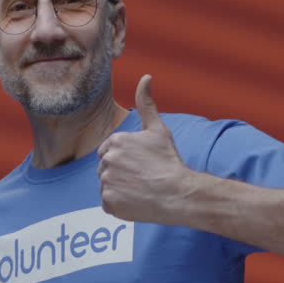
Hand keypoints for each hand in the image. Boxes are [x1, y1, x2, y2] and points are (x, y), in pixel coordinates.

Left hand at [98, 75, 193, 223]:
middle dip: (120, 173)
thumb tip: (145, 77)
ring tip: (140, 189)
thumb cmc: (169, 161)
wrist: (178, 193)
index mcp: (115, 141)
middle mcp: (107, 160)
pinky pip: (108, 203)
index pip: (109, 152)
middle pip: (106, 169)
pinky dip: (119, 205)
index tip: (141, 165)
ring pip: (107, 186)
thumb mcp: (159, 130)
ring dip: (120, 189)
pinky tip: (136, 201)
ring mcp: (107, 182)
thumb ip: (147, 104)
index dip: (125, 159)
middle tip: (142, 178)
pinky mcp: (109, 202)